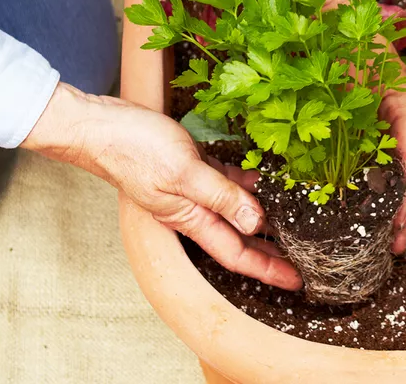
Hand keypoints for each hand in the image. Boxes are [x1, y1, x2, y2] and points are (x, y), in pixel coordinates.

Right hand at [22, 83, 301, 290]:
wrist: (100, 126)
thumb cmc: (134, 149)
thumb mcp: (184, 173)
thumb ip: (221, 197)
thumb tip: (255, 222)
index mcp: (190, 219)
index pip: (236, 253)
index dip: (267, 269)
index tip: (295, 280)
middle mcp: (193, 210)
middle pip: (239, 237)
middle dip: (271, 251)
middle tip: (304, 258)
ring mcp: (191, 189)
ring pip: (235, 209)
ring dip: (262, 215)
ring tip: (293, 221)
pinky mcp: (190, 167)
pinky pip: (225, 181)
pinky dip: (245, 183)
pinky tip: (264, 179)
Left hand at [325, 0, 405, 254]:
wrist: (312, 10)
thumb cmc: (349, 28)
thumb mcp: (374, 53)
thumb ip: (389, 92)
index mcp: (400, 104)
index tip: (404, 215)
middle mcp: (384, 119)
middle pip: (395, 171)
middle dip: (395, 210)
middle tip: (392, 245)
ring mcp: (359, 126)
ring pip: (370, 173)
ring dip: (372, 207)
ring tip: (373, 240)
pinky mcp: (332, 128)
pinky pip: (340, 162)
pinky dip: (344, 188)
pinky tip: (341, 212)